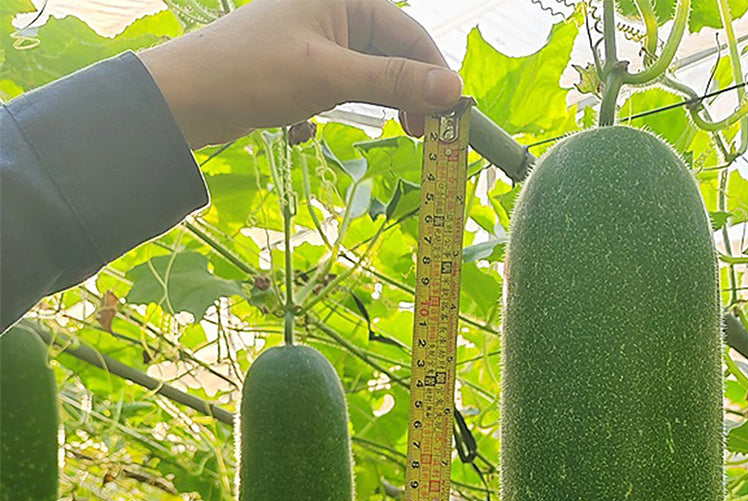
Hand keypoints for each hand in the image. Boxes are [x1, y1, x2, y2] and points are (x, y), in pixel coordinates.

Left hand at [138, 0, 461, 148]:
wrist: (187, 96)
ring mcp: (315, 41)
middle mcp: (333, 12)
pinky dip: (332, 112)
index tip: (451, 116)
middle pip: (391, 54)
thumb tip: (453, 91)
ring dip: (371, 107)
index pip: (409, 32)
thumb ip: (394, 83)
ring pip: (365, 76)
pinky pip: (336, 89)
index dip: (434, 74)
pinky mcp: (299, 69)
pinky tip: (304, 130)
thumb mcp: (331, 77)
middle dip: (405, 94)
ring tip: (379, 133)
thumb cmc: (255, 73)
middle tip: (418, 135)